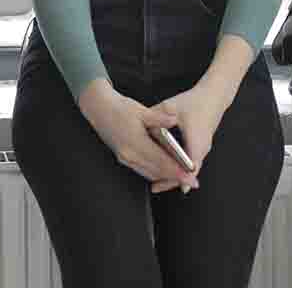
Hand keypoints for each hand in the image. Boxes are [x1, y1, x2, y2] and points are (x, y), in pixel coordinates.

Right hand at [75, 81, 195, 189]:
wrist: (99, 110)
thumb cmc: (119, 108)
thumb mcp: (141, 110)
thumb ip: (160, 118)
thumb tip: (175, 120)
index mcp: (135, 143)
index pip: (161, 161)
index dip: (178, 170)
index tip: (191, 175)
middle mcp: (130, 155)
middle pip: (158, 171)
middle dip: (176, 178)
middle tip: (193, 181)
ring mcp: (125, 158)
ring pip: (150, 174)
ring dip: (166, 178)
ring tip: (182, 178)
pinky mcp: (124, 159)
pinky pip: (143, 171)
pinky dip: (156, 173)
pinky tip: (166, 171)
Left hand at [150, 80, 234, 191]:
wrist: (215, 96)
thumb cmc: (194, 101)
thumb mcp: (171, 106)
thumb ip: (156, 118)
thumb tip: (142, 128)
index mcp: (196, 139)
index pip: (189, 165)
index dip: (178, 176)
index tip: (166, 183)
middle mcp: (202, 148)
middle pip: (188, 172)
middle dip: (172, 180)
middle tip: (155, 187)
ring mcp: (203, 149)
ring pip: (190, 169)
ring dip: (175, 175)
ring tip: (158, 183)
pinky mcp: (202, 147)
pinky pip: (191, 163)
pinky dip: (179, 168)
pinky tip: (166, 170)